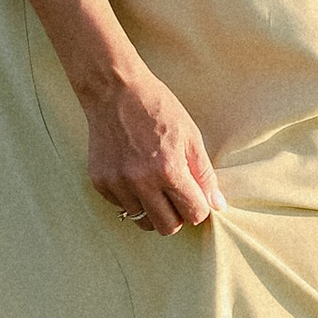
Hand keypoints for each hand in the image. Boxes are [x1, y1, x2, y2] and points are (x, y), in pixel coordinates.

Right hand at [83, 69, 222, 234]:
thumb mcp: (190, 136)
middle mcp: (140, 181)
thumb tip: (217, 205)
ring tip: (154, 186)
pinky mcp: (100, 181)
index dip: (199, 207)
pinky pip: (121, 206)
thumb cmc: (156, 108)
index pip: (193, 214)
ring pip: (142, 220)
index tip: (195, 197)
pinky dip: (131, 198)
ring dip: (152, 209)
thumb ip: (204, 174)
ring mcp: (117, 183)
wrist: (114, 90)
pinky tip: (134, 176)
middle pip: (167, 227)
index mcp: (168, 170)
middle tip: (176, 196)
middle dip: (177, 216)